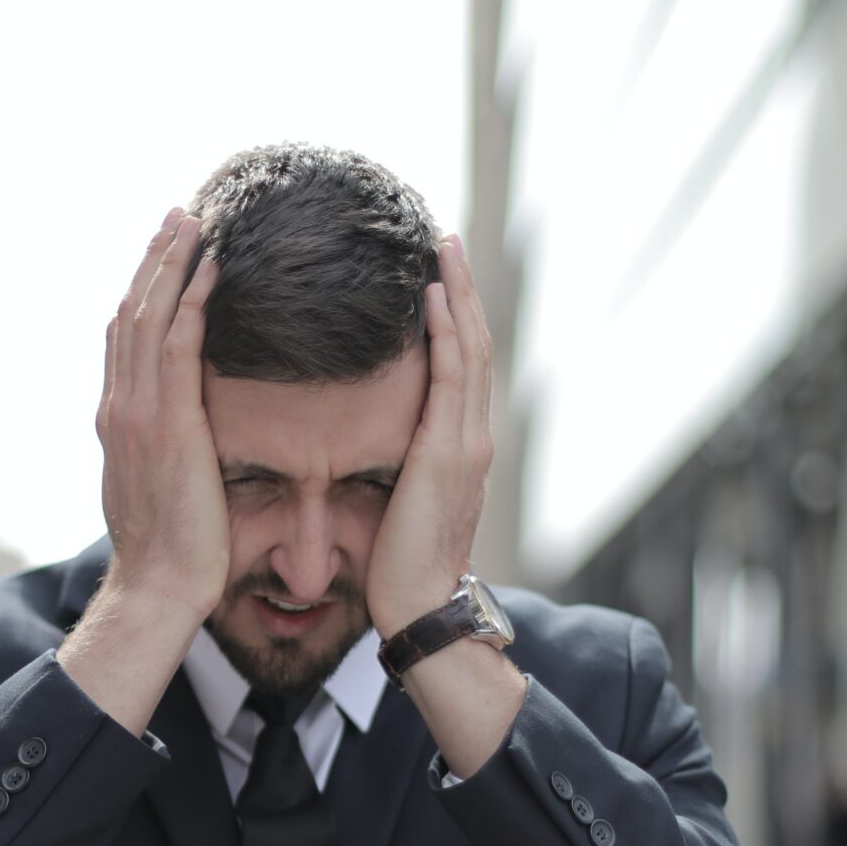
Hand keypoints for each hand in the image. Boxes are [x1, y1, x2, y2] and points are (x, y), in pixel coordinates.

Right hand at [93, 207, 225, 621]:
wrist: (159, 587)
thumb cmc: (172, 551)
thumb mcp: (160, 489)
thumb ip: (166, 453)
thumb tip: (184, 439)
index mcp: (117, 421)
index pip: (126, 338)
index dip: (143, 290)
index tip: (165, 254)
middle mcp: (119, 407)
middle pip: (132, 313)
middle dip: (154, 261)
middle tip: (178, 216)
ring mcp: (138, 414)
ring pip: (150, 317)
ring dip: (172, 264)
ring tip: (194, 222)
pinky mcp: (168, 424)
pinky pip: (178, 345)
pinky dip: (192, 301)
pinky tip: (211, 269)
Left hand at [367, 233, 493, 637]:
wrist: (421, 607)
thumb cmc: (401, 566)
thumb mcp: (398, 502)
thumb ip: (396, 466)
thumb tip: (372, 443)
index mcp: (459, 446)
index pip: (460, 364)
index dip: (454, 315)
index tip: (437, 272)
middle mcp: (473, 436)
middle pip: (474, 343)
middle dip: (462, 289)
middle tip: (447, 238)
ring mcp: (468, 442)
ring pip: (469, 349)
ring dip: (458, 295)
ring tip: (444, 248)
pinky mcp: (449, 453)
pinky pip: (451, 377)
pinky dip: (445, 332)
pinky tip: (432, 296)